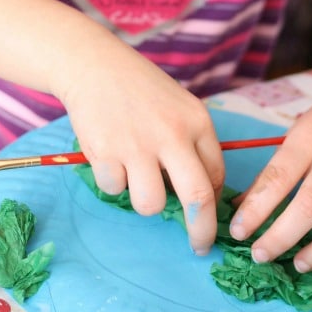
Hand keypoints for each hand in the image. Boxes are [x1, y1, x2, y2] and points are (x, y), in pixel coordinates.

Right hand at [54, 31, 224, 255]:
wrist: (95, 65)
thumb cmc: (141, 89)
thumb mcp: (180, 107)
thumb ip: (192, 144)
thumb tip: (202, 194)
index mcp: (198, 122)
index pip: (216, 176)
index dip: (213, 203)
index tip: (209, 218)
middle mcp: (173, 134)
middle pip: (197, 198)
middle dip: (201, 231)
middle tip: (199, 246)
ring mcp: (138, 144)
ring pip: (150, 204)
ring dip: (144, 200)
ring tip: (135, 174)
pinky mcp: (106, 152)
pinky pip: (114, 189)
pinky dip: (112, 180)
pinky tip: (110, 153)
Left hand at [229, 67, 311, 270]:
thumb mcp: (300, 132)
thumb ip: (277, 169)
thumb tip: (244, 207)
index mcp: (309, 140)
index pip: (277, 179)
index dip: (255, 210)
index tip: (237, 232)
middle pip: (309, 207)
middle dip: (281, 238)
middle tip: (261, 256)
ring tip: (299, 264)